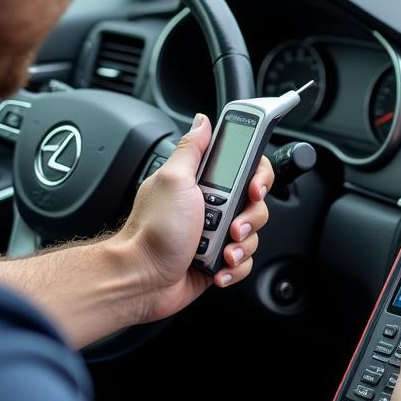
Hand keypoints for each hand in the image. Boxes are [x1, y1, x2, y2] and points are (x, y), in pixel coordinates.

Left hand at [109, 113, 274, 324]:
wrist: (143, 279)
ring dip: (241, 246)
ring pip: (253, 234)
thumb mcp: (174, 180)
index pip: (246, 168)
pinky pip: (244, 260)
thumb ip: (192, 149)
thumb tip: (203, 121)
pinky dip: (234, 267)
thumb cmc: (153, 231)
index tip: (254, 189)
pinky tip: (218, 268)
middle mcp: (211, 206)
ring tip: (222, 251)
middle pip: (256, 203)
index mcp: (202, 183)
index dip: (258, 177)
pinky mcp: (218, 259)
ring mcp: (215, 234)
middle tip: (232, 225)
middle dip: (250, 218)